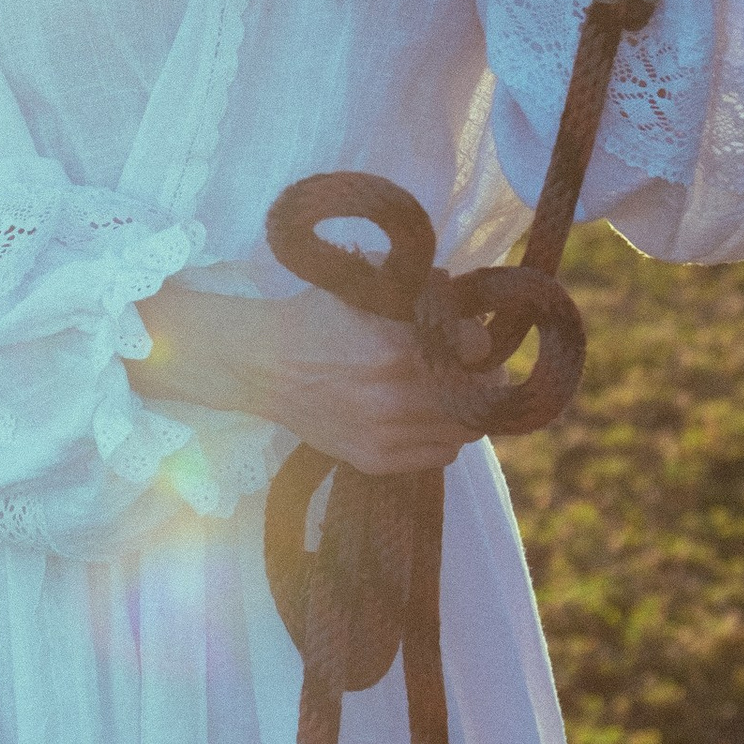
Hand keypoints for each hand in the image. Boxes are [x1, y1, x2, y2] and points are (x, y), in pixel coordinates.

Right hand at [130, 279, 475, 474]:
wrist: (265, 366)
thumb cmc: (317, 317)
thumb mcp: (367, 284)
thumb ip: (420, 285)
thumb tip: (463, 298)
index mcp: (398, 349)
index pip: (475, 348)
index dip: (476, 338)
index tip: (467, 335)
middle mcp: (397, 399)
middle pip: (476, 394)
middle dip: (478, 375)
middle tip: (469, 366)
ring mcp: (387, 436)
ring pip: (464, 430)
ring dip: (464, 409)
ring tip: (450, 392)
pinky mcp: (377, 460)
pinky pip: (440, 455)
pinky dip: (444, 436)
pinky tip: (428, 417)